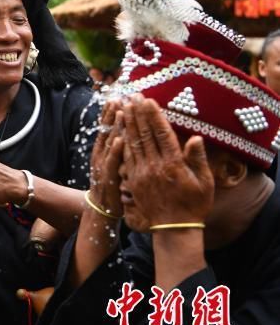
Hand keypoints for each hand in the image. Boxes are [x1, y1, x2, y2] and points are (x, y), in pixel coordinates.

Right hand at [88, 100, 125, 216]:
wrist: (102, 209)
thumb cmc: (112, 186)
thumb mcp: (114, 164)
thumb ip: (119, 149)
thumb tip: (126, 133)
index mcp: (103, 151)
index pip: (106, 128)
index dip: (110, 114)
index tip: (117, 98)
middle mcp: (100, 155)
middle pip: (106, 131)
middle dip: (111, 114)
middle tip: (118, 98)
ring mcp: (102, 166)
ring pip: (108, 143)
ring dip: (114, 127)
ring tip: (120, 112)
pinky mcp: (108, 178)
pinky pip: (112, 163)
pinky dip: (115, 151)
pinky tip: (120, 140)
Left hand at [120, 95, 213, 228]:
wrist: (174, 229)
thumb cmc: (194, 205)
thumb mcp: (204, 183)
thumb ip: (198, 159)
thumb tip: (195, 137)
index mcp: (173, 165)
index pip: (161, 134)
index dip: (154, 116)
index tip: (148, 100)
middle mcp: (154, 167)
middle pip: (144, 134)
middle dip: (137, 113)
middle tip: (132, 96)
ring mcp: (141, 173)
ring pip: (132, 143)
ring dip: (127, 123)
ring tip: (123, 106)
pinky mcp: (133, 180)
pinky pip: (126, 156)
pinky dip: (123, 141)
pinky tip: (119, 129)